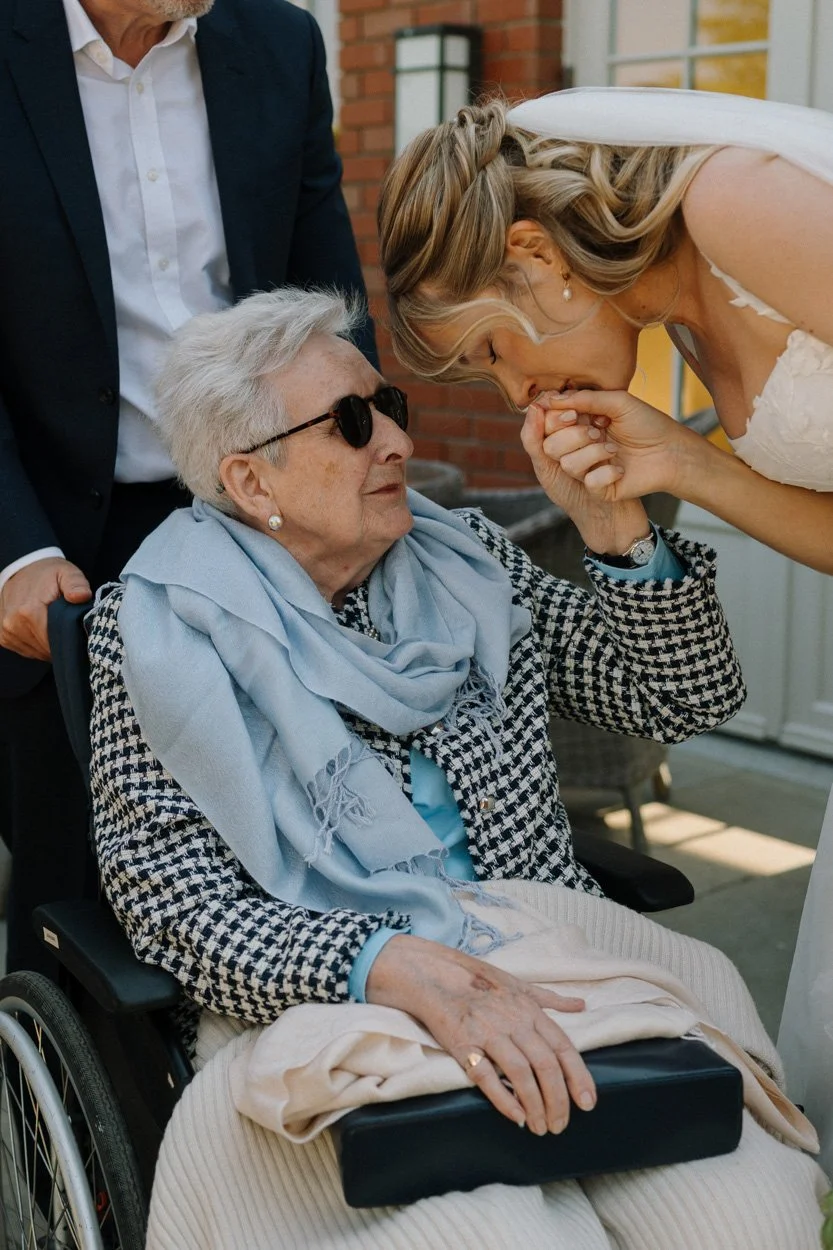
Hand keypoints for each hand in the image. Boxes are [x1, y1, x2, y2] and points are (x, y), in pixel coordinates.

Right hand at [0, 557, 91, 660]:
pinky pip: (26, 650)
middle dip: (60, 643)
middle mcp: (13, 623)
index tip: (77, 633)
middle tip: (69, 629)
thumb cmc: (48, 574)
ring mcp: (6, 631)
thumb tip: (82, 596)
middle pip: (45, 649)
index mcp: (29, 611)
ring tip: (55, 628)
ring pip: (36, 652)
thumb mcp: (67, 573)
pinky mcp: (3, 636)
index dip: (68, 641)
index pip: (53, 642)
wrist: (21, 569)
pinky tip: (43, 632)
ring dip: (48, 646)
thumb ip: (76, 584)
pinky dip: (37, 645)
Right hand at [366, 934, 596, 1134]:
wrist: (434, 975)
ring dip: (535, 1105)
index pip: (562, 1047)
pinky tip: (515, 1117)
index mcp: (529, 1009)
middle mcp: (513, 1021)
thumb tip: (580, 1005)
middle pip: (545, 1065)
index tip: (588, 1102)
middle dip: (558, 1100)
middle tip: (561, 1125)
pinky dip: (503, 1098)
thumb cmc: (478, 981)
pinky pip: (486, 1076)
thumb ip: (550, 1000)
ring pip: (521, 1073)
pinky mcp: (463, 1044)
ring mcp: (488, 1032)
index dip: (578, 1076)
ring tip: (541, 1127)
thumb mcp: (519, 985)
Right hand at [537, 389, 703, 502]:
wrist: (671, 452)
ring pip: (567, 465)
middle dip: (573, 436)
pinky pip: (589, 482)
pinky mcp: (600, 488)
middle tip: (597, 431)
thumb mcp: (618, 401)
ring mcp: (588, 468)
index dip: (554, 419)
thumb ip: (585, 398)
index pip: (549, 424)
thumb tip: (552, 399)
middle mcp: (579, 447)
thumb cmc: (648, 424)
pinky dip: (606, 473)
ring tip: (614, 449)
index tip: (573, 414)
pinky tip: (621, 469)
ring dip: (593, 453)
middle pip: (551, 446)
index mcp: (580, 424)